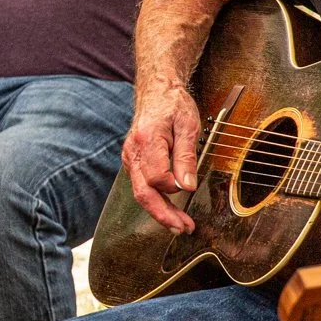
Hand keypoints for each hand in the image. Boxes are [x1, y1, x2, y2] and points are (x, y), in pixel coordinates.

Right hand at [121, 85, 207, 233]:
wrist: (156, 92)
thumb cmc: (174, 106)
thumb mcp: (188, 126)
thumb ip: (186, 157)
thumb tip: (186, 186)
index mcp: (147, 140)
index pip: (157, 177)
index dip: (174, 186)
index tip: (189, 186)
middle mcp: (133, 152)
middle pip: (144, 192)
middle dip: (163, 215)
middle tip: (183, 228)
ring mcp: (130, 158)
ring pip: (141, 193)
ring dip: (160, 212)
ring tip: (180, 225)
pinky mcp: (133, 162)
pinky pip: (142, 186)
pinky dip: (155, 201)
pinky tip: (169, 210)